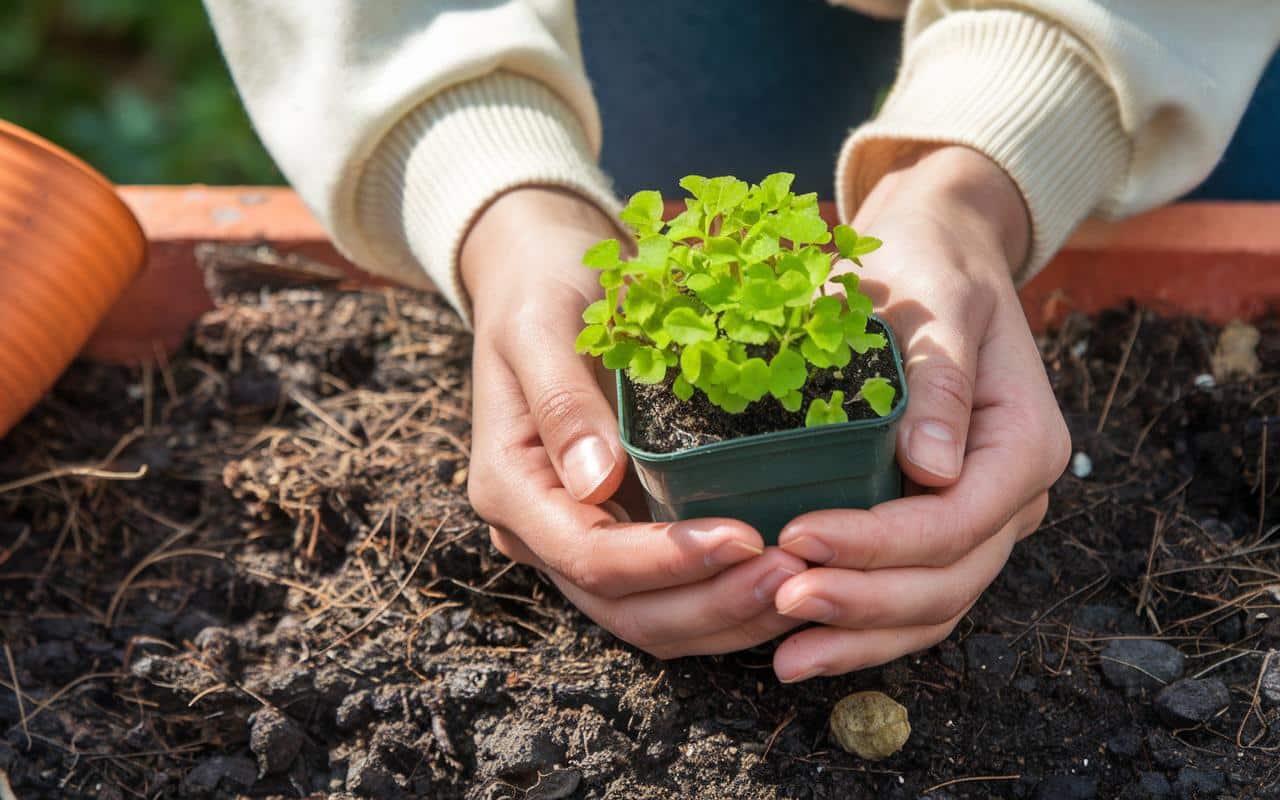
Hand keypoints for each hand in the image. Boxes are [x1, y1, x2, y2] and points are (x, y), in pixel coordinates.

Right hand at [462, 187, 804, 657]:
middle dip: (712, 604)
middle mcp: (543, 532)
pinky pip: (677, 591)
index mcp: (512, 490)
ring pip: (656, 617)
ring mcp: (585, 539)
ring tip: (805, 582)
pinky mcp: (626, 530)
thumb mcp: (539, 327)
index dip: (668, 561)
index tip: (744, 538)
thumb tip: (596, 484)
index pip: (590, 557)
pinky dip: (730, 595)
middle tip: (794, 574)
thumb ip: (561, 403)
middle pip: (628, 609)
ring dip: (730, 615)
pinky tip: (788, 573)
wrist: (543, 274)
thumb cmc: (541, 289)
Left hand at [771, 146, 1071, 680]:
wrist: (936, 258)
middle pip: (949, 579)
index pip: (956, 519)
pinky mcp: (939, 527)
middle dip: (865, 602)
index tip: (799, 537)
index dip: (879, 542)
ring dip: (861, 636)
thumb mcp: (938, 298)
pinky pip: (913, 596)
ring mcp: (980, 517)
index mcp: (1022, 442)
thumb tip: (933, 468)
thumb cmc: (931, 268)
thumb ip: (940, 377)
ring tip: (785, 653)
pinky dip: (863, 628)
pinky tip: (801, 644)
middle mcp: (1011, 493)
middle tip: (781, 600)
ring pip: (934, 605)